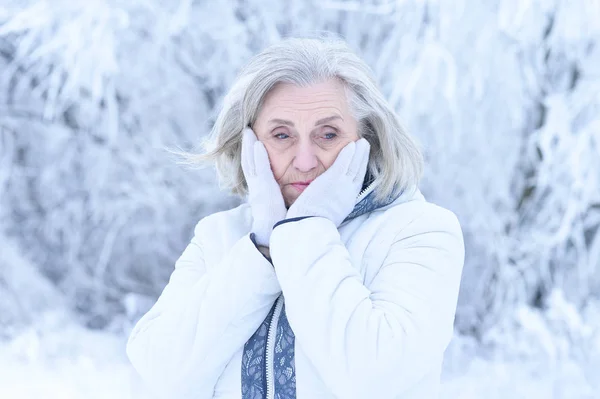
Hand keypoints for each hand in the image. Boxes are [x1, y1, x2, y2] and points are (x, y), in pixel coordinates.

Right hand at [241, 127, 286, 245]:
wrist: (278, 242)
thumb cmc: (285, 226)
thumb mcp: (284, 207)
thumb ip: (288, 198)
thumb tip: (301, 193)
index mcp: (264, 193)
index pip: (258, 170)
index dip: (254, 156)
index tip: (254, 141)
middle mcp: (258, 189)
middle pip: (251, 163)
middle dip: (247, 147)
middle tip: (246, 130)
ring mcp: (258, 190)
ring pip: (251, 163)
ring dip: (248, 147)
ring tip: (247, 131)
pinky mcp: (262, 192)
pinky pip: (259, 171)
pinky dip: (256, 157)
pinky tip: (256, 144)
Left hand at [286, 139, 369, 226]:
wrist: (310, 223)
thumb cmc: (313, 222)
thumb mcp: (328, 214)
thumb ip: (330, 204)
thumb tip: (326, 202)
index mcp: (347, 202)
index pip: (356, 183)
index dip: (360, 170)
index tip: (362, 162)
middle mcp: (348, 193)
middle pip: (359, 172)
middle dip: (363, 158)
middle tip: (365, 147)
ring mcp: (342, 185)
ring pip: (355, 165)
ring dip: (359, 152)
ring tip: (361, 142)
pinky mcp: (333, 178)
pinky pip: (344, 162)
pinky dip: (349, 153)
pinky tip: (351, 144)